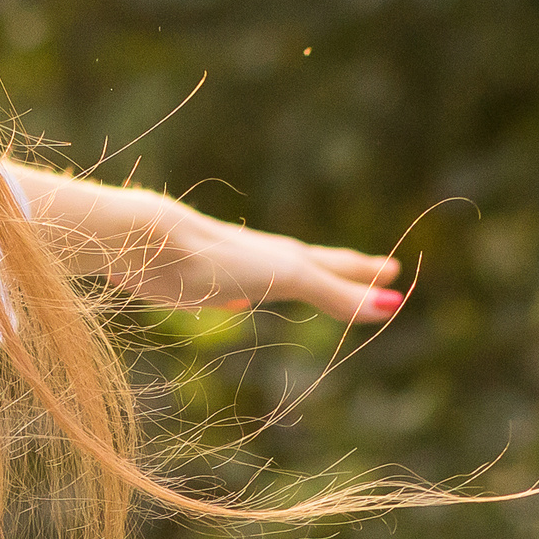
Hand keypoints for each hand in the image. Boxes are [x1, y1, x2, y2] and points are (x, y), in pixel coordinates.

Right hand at [5, 166, 404, 321]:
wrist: (148, 239)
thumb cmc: (148, 259)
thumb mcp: (163, 277)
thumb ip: (159, 273)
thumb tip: (165, 280)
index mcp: (238, 261)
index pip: (287, 266)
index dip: (314, 271)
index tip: (338, 271)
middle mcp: (261, 256)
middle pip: (317, 262)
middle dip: (347, 269)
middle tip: (385, 269)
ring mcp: (274, 262)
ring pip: (328, 270)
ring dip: (356, 276)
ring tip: (383, 272)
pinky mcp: (284, 271)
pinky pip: (331, 287)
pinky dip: (359, 294)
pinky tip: (391, 299)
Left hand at [114, 195, 404, 320]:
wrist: (150, 246)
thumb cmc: (220, 257)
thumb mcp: (288, 276)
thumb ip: (335, 291)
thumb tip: (393, 306)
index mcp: (286, 257)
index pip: (337, 266)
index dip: (365, 272)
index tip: (395, 271)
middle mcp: (262, 259)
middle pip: (311, 267)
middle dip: (342, 274)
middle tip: (373, 274)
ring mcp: (230, 270)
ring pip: (273, 276)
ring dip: (297, 282)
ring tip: (308, 284)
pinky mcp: (196, 285)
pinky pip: (234, 290)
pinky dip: (245, 294)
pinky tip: (232, 300)